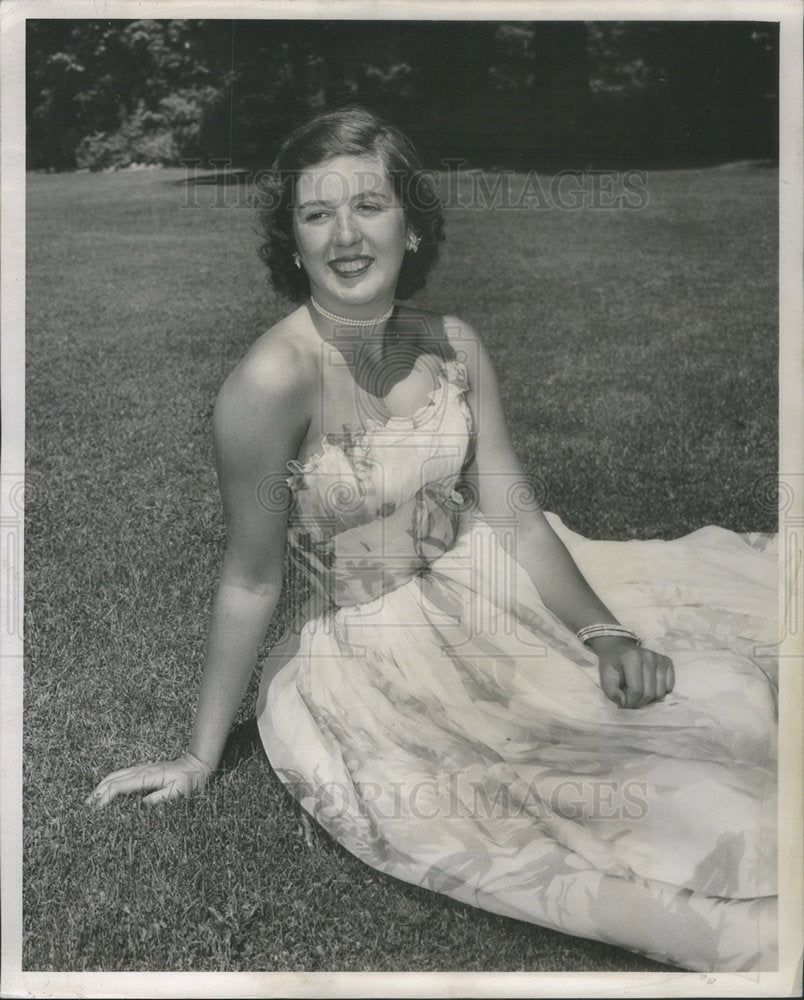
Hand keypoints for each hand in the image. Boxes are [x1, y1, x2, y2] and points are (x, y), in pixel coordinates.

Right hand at [85, 751, 213, 808]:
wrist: (198, 764)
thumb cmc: (190, 780)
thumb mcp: (179, 791)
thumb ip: (161, 798)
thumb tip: (142, 805)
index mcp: (148, 776)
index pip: (120, 786)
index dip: (106, 797)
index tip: (96, 809)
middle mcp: (142, 770)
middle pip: (113, 778)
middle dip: (97, 791)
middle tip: (86, 807)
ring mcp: (142, 768)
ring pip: (115, 774)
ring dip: (101, 786)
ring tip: (90, 799)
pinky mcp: (144, 770)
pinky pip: (122, 774)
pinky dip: (110, 782)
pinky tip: (106, 789)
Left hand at [592, 637, 674, 708]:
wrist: (618, 648)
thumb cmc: (612, 664)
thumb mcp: (605, 677)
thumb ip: (611, 692)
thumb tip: (625, 703)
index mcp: (632, 658)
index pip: (636, 690)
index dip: (630, 702)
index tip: (623, 704)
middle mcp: (648, 656)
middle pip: (649, 693)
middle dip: (639, 703)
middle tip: (630, 702)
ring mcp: (659, 658)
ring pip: (661, 692)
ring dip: (649, 699)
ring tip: (638, 694)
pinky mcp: (667, 662)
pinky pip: (669, 686)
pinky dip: (660, 692)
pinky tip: (649, 687)